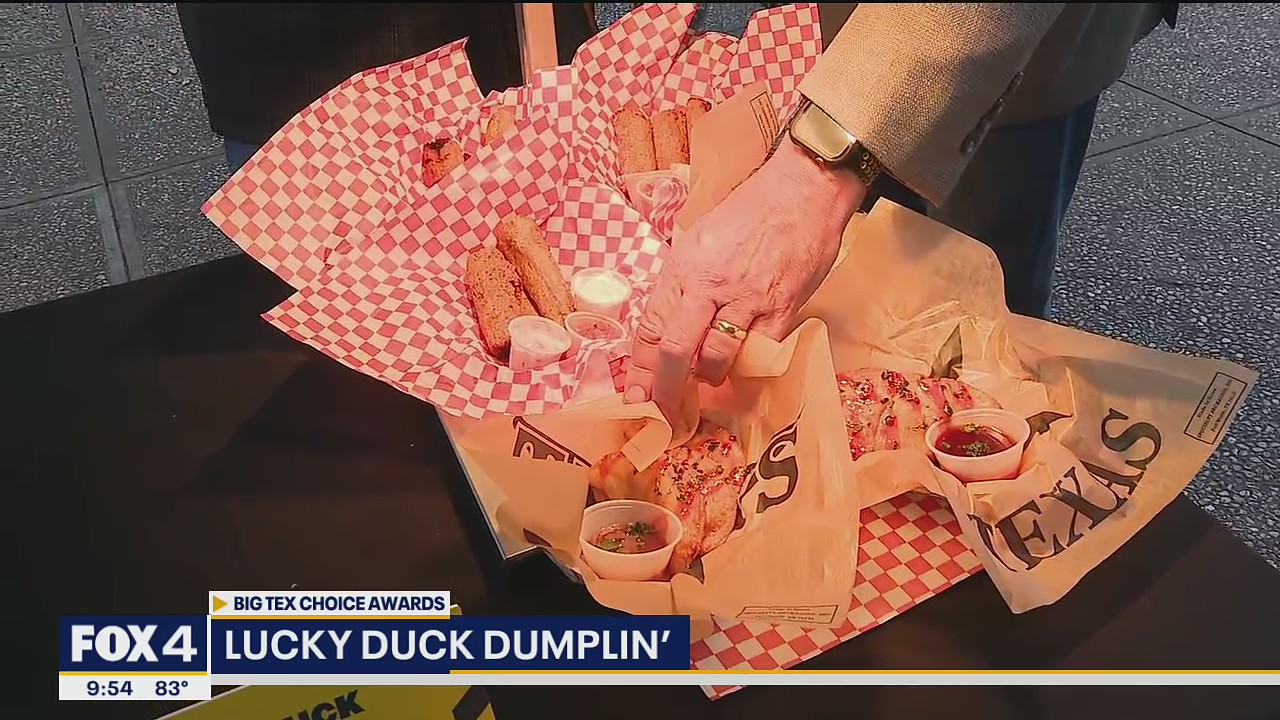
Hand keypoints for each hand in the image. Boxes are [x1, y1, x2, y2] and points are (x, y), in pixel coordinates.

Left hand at [624, 139, 868, 420]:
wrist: (801, 190)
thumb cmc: (750, 212)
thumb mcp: (701, 240)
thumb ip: (686, 282)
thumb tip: (673, 323)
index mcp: (682, 267)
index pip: (650, 326)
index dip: (640, 367)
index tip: (636, 392)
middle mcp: (708, 285)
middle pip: (674, 350)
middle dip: (666, 388)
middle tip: (665, 410)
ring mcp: (745, 298)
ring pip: (714, 357)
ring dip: (708, 379)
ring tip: (709, 381)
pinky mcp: (781, 307)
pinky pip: (758, 353)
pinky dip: (747, 369)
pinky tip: (743, 373)